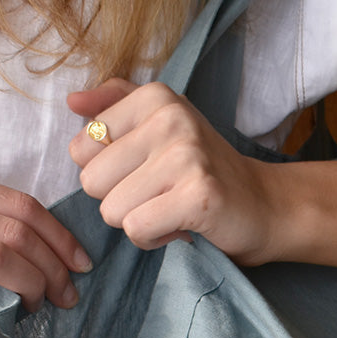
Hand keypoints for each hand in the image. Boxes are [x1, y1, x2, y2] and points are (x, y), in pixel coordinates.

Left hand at [68, 80, 282, 265]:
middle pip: (92, 181)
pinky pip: (137, 230)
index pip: (81, 149)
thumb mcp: (163, 125)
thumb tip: (72, 103)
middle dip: (119, 200)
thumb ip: (115, 106)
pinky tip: (179, 226)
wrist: (264, 204)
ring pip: (112, 210)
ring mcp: (186, 156)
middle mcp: (170, 119)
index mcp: (154, 98)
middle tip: (159, 196)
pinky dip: (153, 239)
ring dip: (138, 222)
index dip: (108, 173)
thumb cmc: (204, 170)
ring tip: (170, 210)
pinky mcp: (198, 195)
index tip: (146, 173)